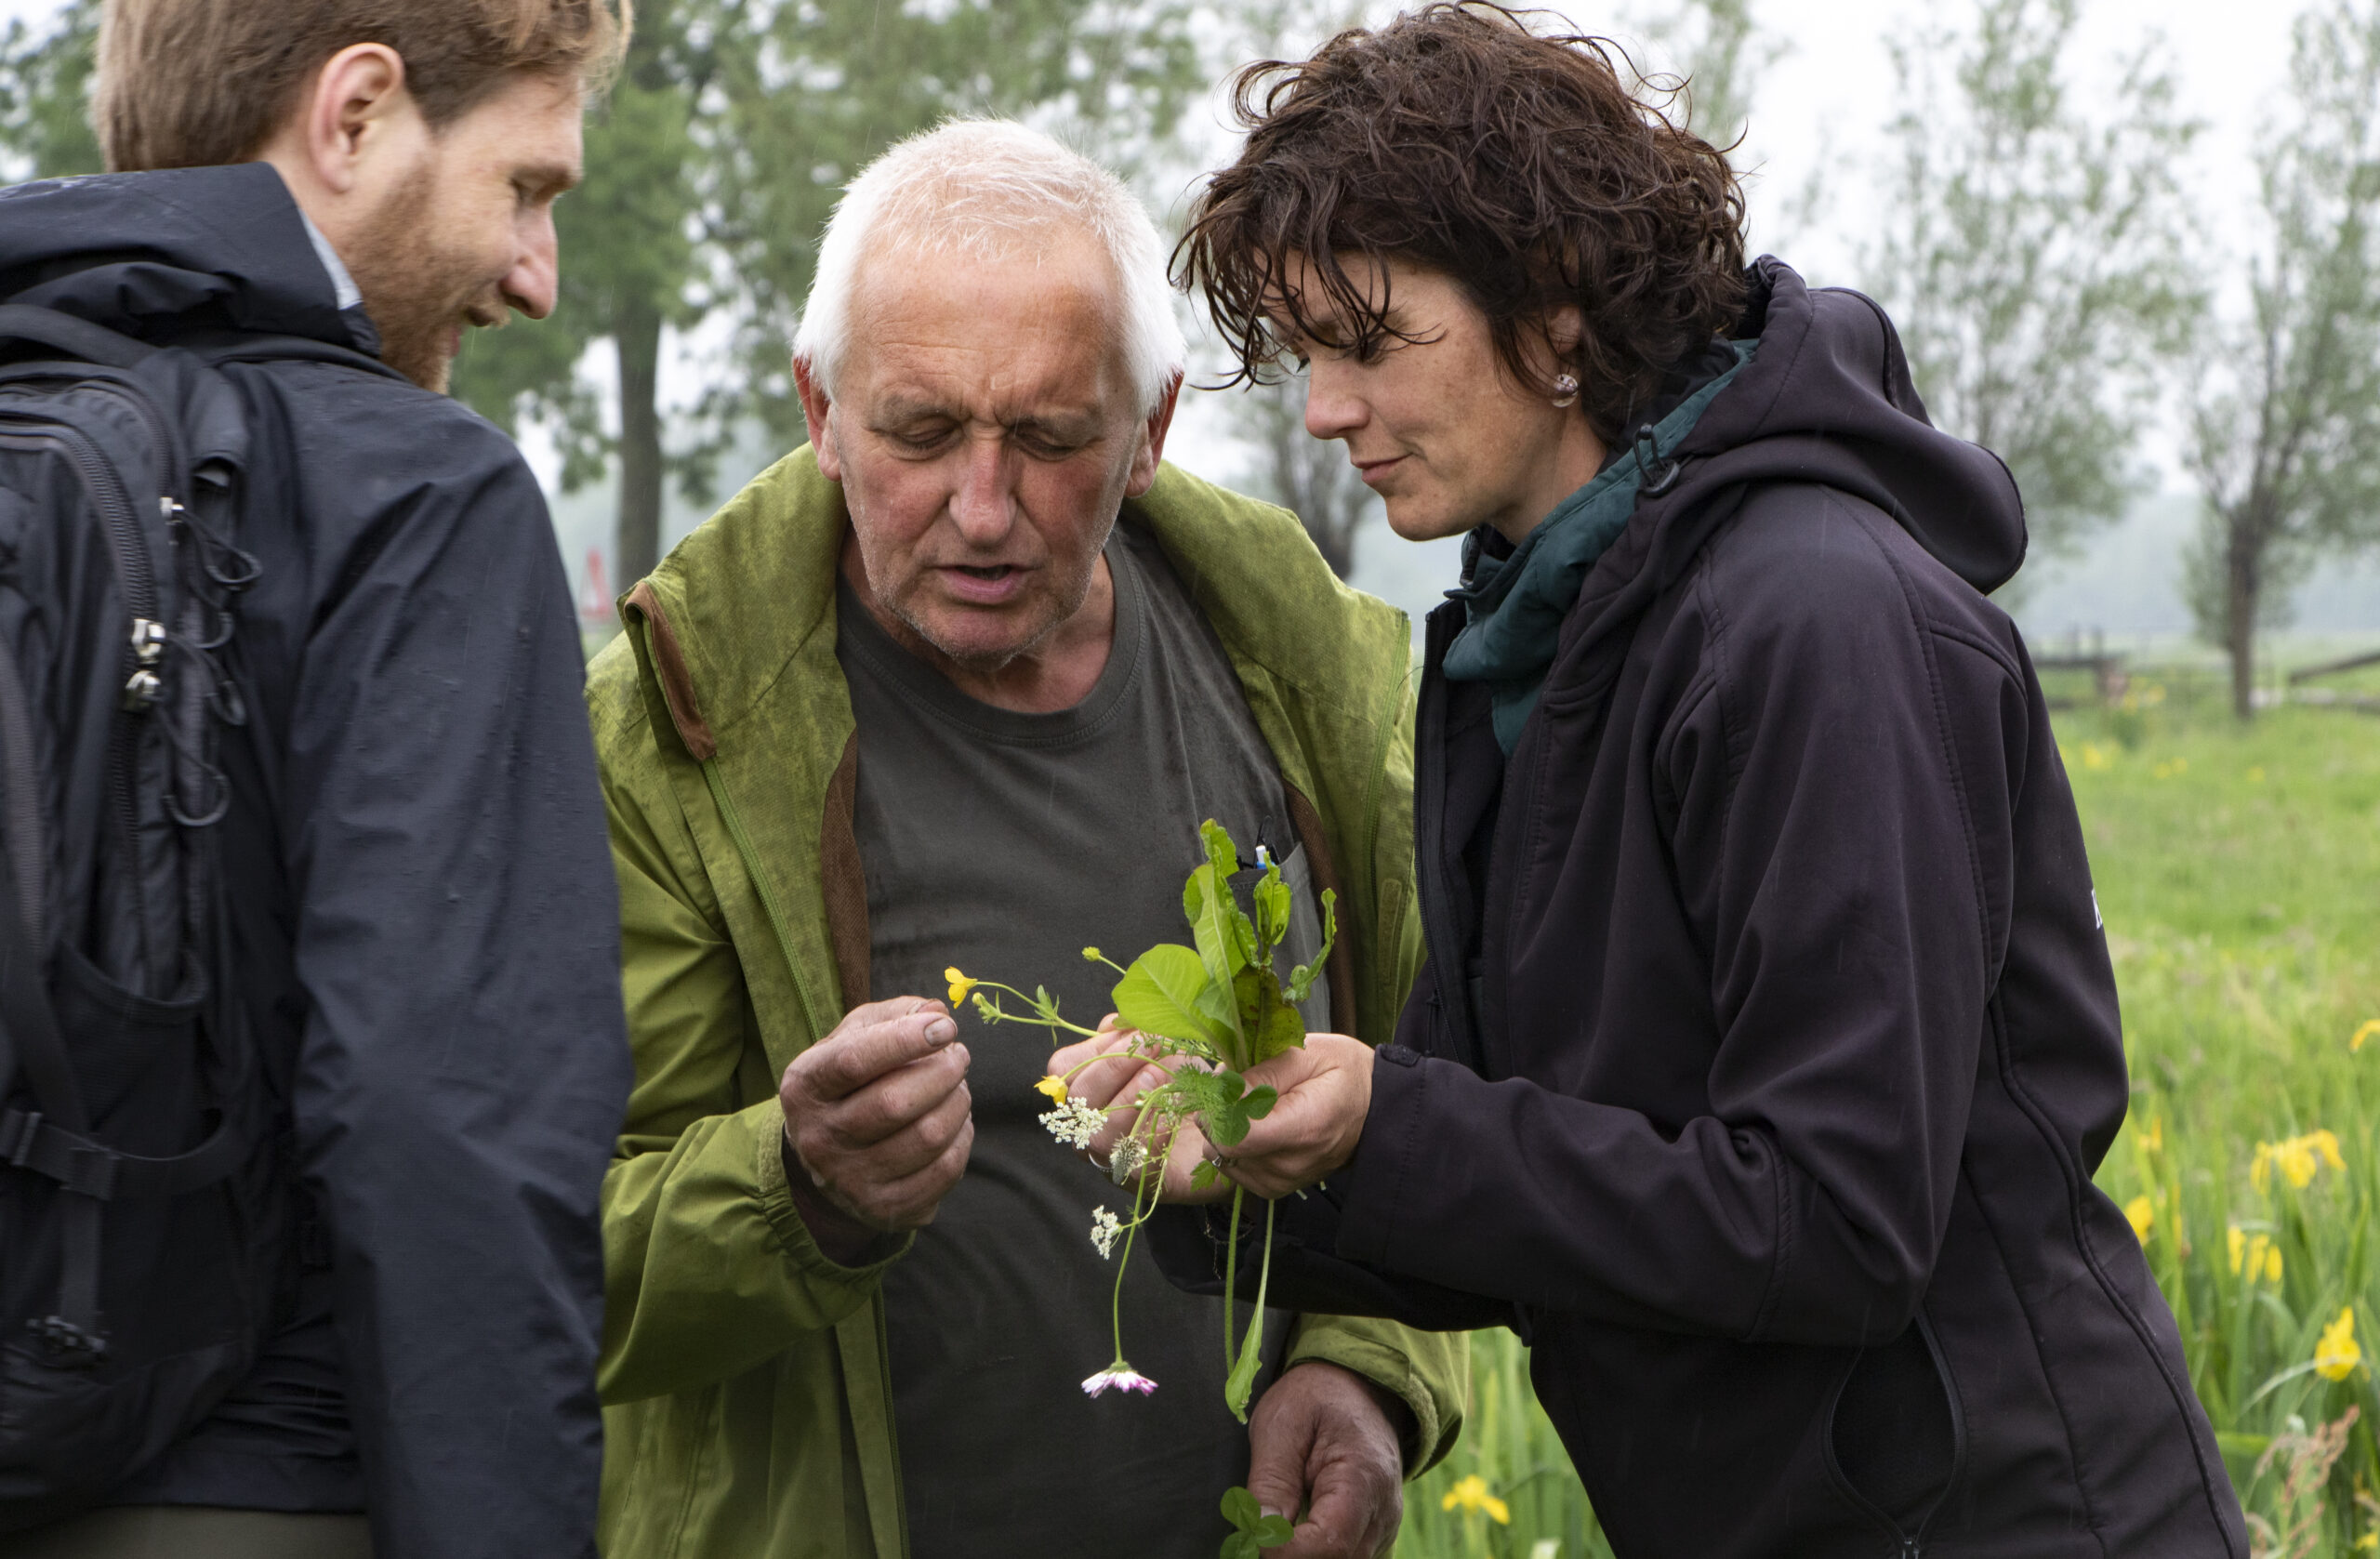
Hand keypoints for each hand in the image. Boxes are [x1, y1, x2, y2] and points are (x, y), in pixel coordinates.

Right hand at [780, 996, 972, 1260]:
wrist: (828, 1160)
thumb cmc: (851, 1082)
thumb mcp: (855, 1038)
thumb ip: (893, 1015)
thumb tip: (935, 1011)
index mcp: (805, 1086)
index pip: (855, 1060)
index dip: (906, 1039)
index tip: (946, 1027)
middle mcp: (819, 1137)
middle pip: (895, 1103)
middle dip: (942, 1072)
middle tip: (958, 1056)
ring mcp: (850, 1179)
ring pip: (926, 1138)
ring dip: (958, 1103)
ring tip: (958, 1087)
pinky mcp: (884, 1208)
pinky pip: (943, 1171)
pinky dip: (962, 1139)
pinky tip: (955, 1123)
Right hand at [1046, 1024, 1226, 1202]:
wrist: (1222, 1131)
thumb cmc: (1183, 1085)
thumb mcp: (1158, 1049)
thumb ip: (1131, 1033)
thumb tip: (1113, 1023)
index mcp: (1086, 1090)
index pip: (1064, 1068)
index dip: (1097, 1047)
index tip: (1136, 1033)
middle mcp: (1088, 1125)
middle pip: (1079, 1097)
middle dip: (1116, 1065)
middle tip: (1155, 1046)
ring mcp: (1107, 1155)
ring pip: (1097, 1132)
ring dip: (1130, 1097)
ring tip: (1161, 1075)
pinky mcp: (1135, 1178)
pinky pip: (1131, 1158)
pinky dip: (1151, 1130)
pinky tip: (1174, 1112)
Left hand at [1217, 1034, 1372, 1199]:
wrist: (1375, 1108)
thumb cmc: (1343, 1072)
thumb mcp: (1307, 1053)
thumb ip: (1262, 1073)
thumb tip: (1221, 1090)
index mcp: (1302, 1129)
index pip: (1233, 1138)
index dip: (1217, 1111)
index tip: (1225, 1087)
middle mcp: (1290, 1165)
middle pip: (1222, 1148)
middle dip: (1219, 1115)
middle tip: (1241, 1089)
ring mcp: (1282, 1182)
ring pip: (1223, 1158)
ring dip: (1227, 1130)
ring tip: (1255, 1107)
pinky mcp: (1275, 1188)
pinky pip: (1235, 1169)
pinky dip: (1237, 1146)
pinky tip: (1257, 1126)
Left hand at [1246, 1362, 1410, 1558]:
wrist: (1357, 1386)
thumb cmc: (1316, 1398)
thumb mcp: (1282, 1423)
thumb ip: (1271, 1481)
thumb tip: (1258, 1533)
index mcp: (1365, 1478)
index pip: (1330, 1541)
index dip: (1285, 1551)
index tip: (1250, 1538)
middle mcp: (1383, 1513)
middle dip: (1288, 1556)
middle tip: (1250, 1537)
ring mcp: (1382, 1528)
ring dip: (1299, 1554)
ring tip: (1267, 1530)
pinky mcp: (1371, 1535)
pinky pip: (1342, 1557)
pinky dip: (1311, 1551)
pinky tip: (1287, 1535)